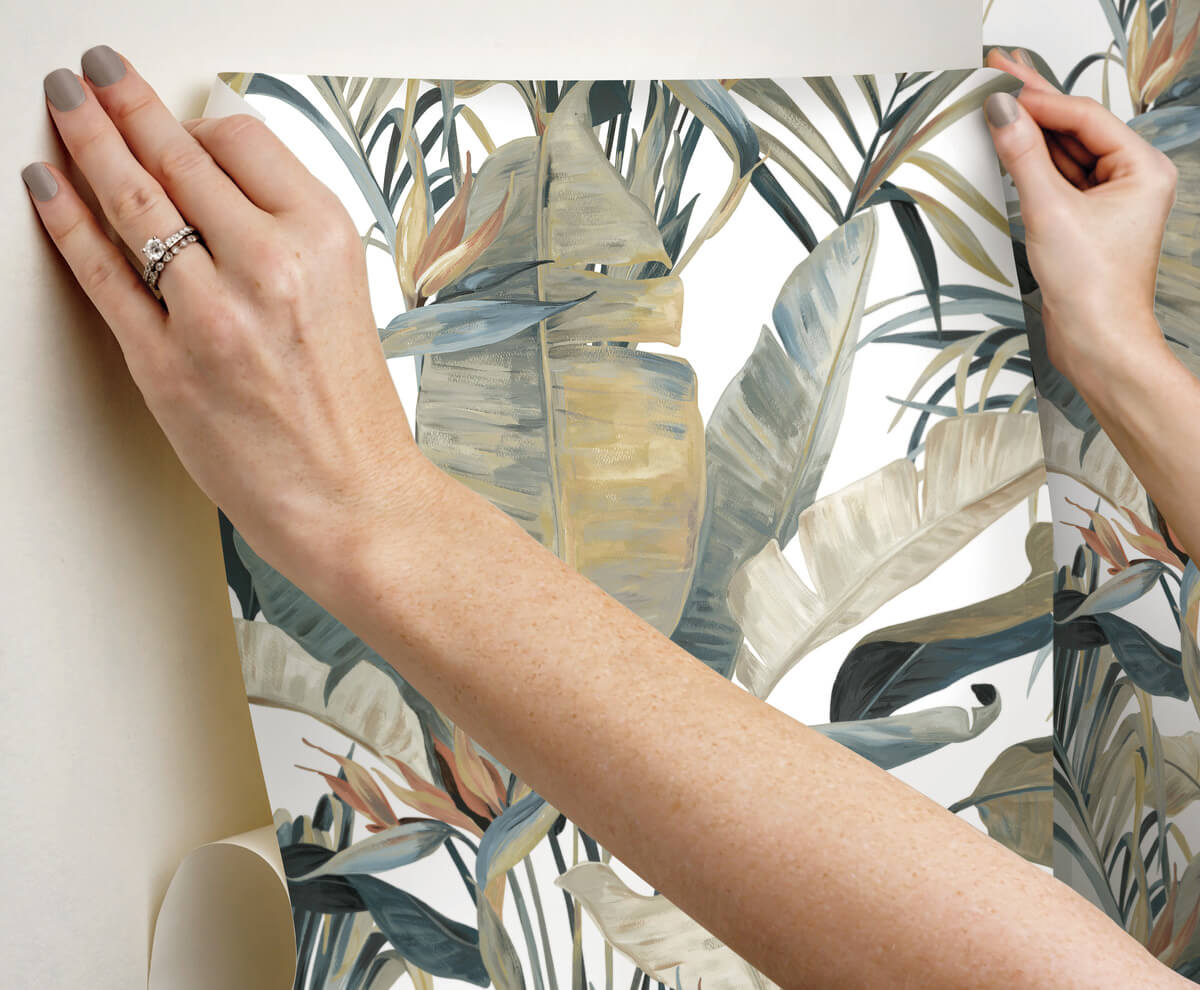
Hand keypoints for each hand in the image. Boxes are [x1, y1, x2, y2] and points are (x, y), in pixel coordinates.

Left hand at [21, 47, 428, 582]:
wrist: (352, 498)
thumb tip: (220, 186)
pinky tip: (47, 184)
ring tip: (65, 104)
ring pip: (132, 200)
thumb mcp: (345, 296)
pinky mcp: (166, 363)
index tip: (176, 117)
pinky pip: (102, 272)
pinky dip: (65, 220)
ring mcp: (213, 314)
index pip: (241, 139)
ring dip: (86, 138)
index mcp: (324, 240)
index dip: (197, 120)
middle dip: (126, 102)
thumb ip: (285, 236)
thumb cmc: (352, 413)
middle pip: (179, 155)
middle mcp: (270, 265)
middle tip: (97, 72)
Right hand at [982, 47, 1177, 392]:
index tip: (1001, 82)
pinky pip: (1054, 180)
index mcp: (1143, 169)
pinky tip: (1007, 147)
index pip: (1084, 118)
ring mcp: (1106, 201)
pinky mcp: (1083, 221)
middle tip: (997, 72)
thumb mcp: (1051, 211)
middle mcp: (1130, 180)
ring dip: (1027, 134)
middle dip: (1033, 106)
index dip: (1040, 98)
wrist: (1096, 343)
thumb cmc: (1094, 288)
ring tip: (993, 107)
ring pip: (1061, 154)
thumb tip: (1002, 111)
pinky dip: (1029, 165)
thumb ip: (1023, 156)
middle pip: (1074, 130)